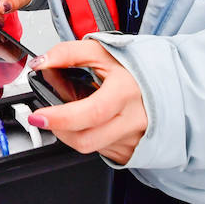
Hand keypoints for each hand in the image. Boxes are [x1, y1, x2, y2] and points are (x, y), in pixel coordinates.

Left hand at [25, 40, 147, 163]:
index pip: (91, 113)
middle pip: (86, 140)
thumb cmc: (134, 68)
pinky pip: (101, 151)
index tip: (39, 115)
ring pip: (91, 148)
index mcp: (125, 92)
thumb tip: (41, 62)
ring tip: (72, 114)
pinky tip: (93, 123)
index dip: (60, 118)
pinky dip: (89, 137)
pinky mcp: (131, 151)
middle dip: (58, 130)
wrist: (165, 85)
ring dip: (72, 134)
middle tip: (46, 117)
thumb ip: (68, 53)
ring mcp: (133, 139)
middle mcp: (133, 119)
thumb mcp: (102, 51)